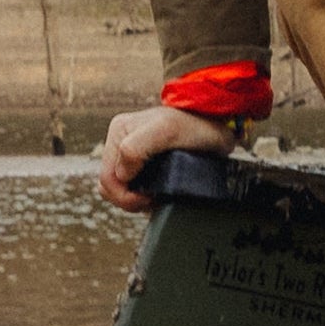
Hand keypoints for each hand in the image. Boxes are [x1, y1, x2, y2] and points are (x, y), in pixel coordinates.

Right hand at [97, 103, 240, 212]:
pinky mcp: (143, 164)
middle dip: (128, 199)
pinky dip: (141, 197)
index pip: (107, 178)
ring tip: (156, 198)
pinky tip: (158, 195)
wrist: (216, 127)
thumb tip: (121, 174)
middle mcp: (121, 141)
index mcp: (119, 132)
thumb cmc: (195, 125)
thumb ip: (135, 148)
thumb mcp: (165, 131)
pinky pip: (131, 188)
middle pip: (109, 186)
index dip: (125, 195)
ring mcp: (131, 153)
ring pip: (119, 189)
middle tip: (153, 200)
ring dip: (135, 200)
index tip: (149, 197)